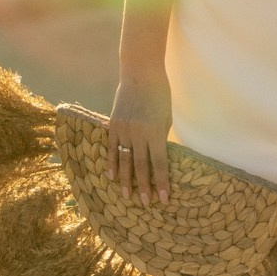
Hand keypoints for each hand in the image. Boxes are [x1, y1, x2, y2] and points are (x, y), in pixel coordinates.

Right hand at [106, 72, 172, 203]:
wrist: (140, 71)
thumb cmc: (160, 94)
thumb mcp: (166, 117)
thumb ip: (161, 138)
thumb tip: (158, 158)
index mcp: (155, 131)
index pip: (159, 163)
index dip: (161, 183)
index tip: (164, 199)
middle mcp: (138, 133)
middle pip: (141, 166)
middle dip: (144, 187)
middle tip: (145, 204)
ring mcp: (124, 129)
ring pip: (124, 160)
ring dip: (125, 180)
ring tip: (126, 197)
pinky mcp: (113, 124)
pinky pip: (111, 148)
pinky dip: (111, 163)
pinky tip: (111, 176)